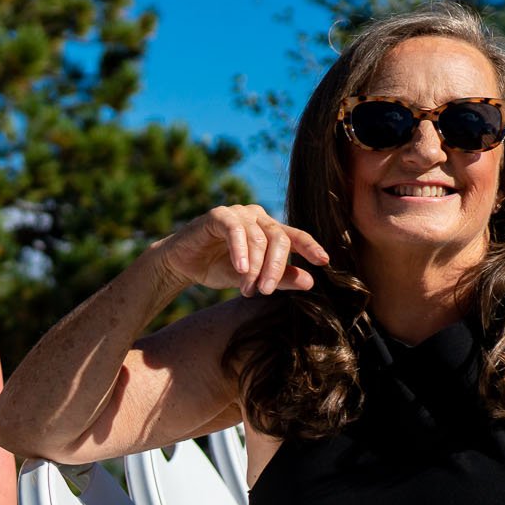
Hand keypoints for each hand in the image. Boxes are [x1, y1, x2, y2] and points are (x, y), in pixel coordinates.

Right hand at [155, 205, 328, 298]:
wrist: (180, 265)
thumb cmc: (216, 268)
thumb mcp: (251, 278)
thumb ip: (279, 278)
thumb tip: (310, 282)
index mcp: (269, 229)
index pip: (295, 236)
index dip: (310, 247)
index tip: (324, 262)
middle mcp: (257, 217)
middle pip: (279, 239)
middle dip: (276, 267)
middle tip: (267, 291)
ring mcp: (238, 213)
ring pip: (258, 238)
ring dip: (255, 266)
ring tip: (247, 288)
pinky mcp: (218, 215)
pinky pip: (235, 230)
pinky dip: (240, 250)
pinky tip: (240, 268)